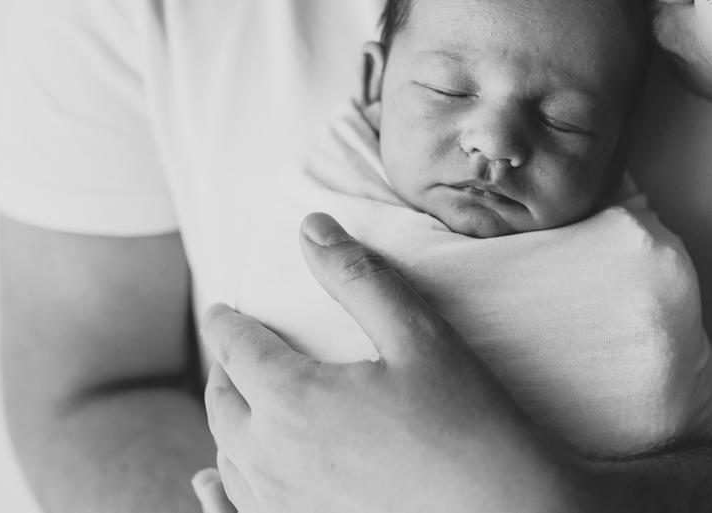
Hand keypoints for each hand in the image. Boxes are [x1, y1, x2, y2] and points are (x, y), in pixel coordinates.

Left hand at [201, 213, 589, 512]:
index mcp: (294, 399)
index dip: (226, 325)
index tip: (221, 311)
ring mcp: (283, 508)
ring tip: (234, 405)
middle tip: (232, 354)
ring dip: (227, 425)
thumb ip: (358, 278)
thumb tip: (311, 226)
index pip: (238, 350)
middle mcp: (273, 458)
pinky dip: (217, 493)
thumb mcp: (417, 335)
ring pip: (229, 461)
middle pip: (223, 405)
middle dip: (222, 372)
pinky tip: (209, 484)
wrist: (503, 511)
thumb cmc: (466, 421)